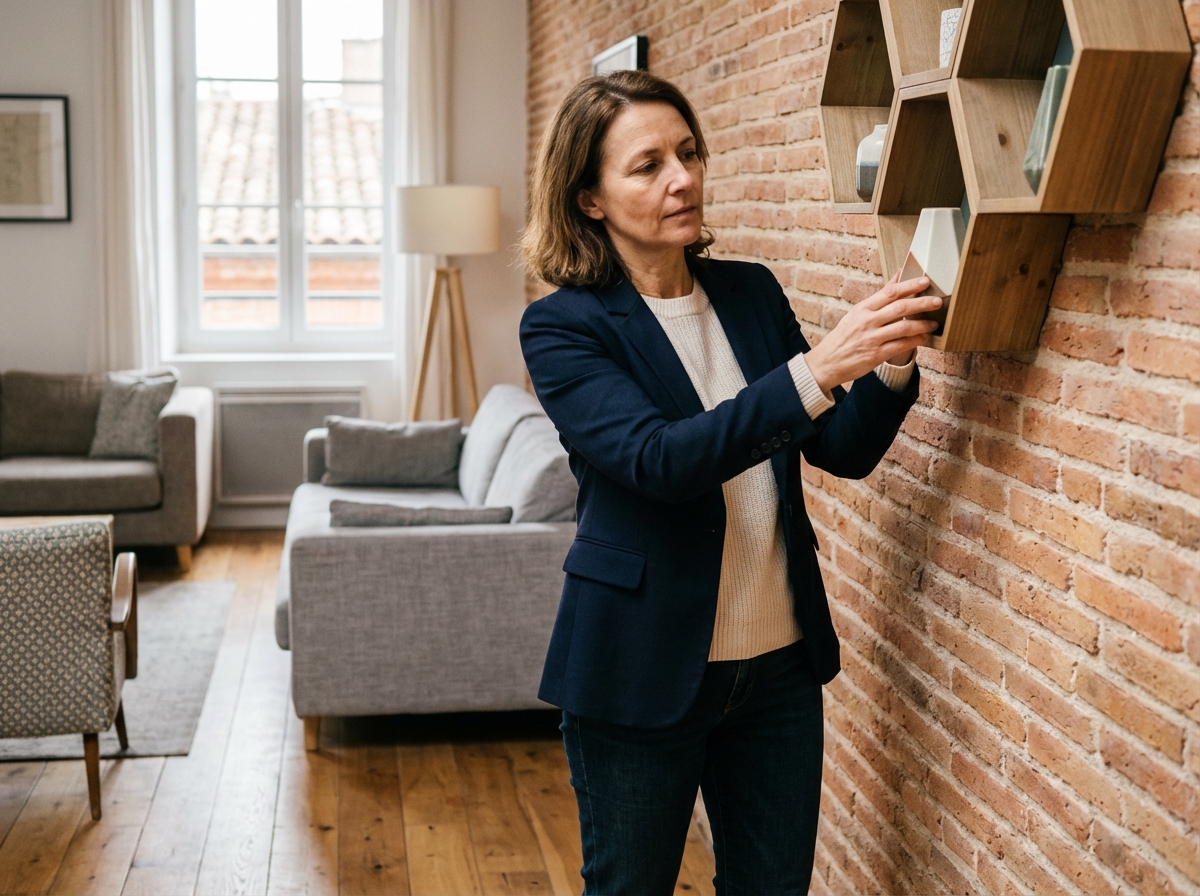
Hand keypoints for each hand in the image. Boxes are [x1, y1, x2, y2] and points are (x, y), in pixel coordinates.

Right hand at [803, 271, 941, 394]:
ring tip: (933, 323)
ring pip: (903, 327)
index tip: (925, 282)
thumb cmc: (844, 337)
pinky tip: (923, 338)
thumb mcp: (857, 313)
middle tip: (938, 301)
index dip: (909, 286)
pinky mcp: (875, 355)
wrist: (826, 363)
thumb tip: (898, 275)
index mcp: (862, 309)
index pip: (889, 293)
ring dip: (922, 324)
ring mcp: (871, 339)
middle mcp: (867, 322)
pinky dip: (915, 341)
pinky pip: (900, 346)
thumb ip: (879, 297)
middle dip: (922, 303)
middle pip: (900, 308)